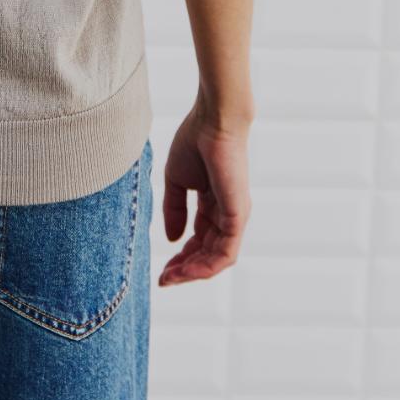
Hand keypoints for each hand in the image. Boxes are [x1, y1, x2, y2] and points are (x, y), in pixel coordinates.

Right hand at [158, 94, 252, 286]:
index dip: (181, 256)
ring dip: (193, 273)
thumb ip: (174, 210)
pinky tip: (185, 271)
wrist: (212, 120)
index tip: (161, 269)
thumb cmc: (195, 141)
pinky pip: (225, 253)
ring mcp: (235, 216)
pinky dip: (206, 267)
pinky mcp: (238, 216)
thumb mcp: (177, 180)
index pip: (199, 239)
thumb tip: (173, 240)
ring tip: (170, 278)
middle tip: (164, 279)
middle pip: (208, 253)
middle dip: (185, 269)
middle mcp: (227, 213)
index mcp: (213, 203)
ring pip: (217, 259)